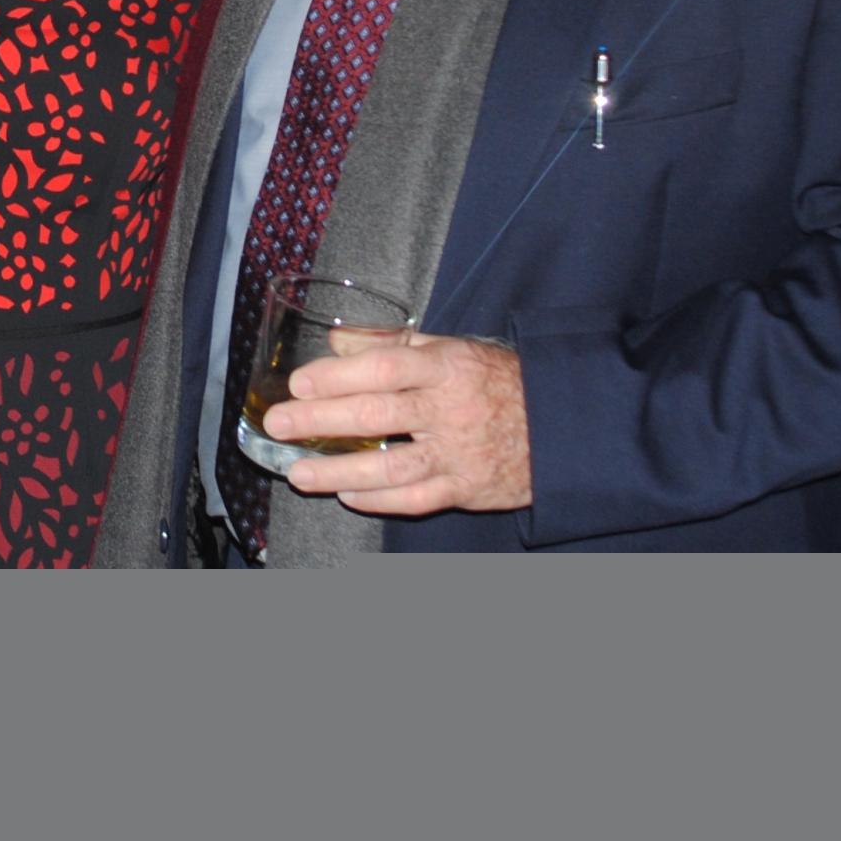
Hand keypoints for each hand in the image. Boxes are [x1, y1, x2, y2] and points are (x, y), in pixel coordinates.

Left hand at [260, 332, 531, 515]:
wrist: (561, 425)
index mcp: (447, 365)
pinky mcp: (467, 488)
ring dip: (338, 471)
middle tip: (279, 425)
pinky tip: (347, 494)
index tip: (299, 384)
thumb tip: (338, 340)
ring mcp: (459, 453)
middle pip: (376, 415)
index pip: (384, 366)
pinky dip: (377, 500)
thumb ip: (394, 344)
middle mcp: (451, 409)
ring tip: (298, 472)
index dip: (338, 375)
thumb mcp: (452, 349)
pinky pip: (414, 499)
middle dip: (320, 421)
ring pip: (389, 468)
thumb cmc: (498, 381)